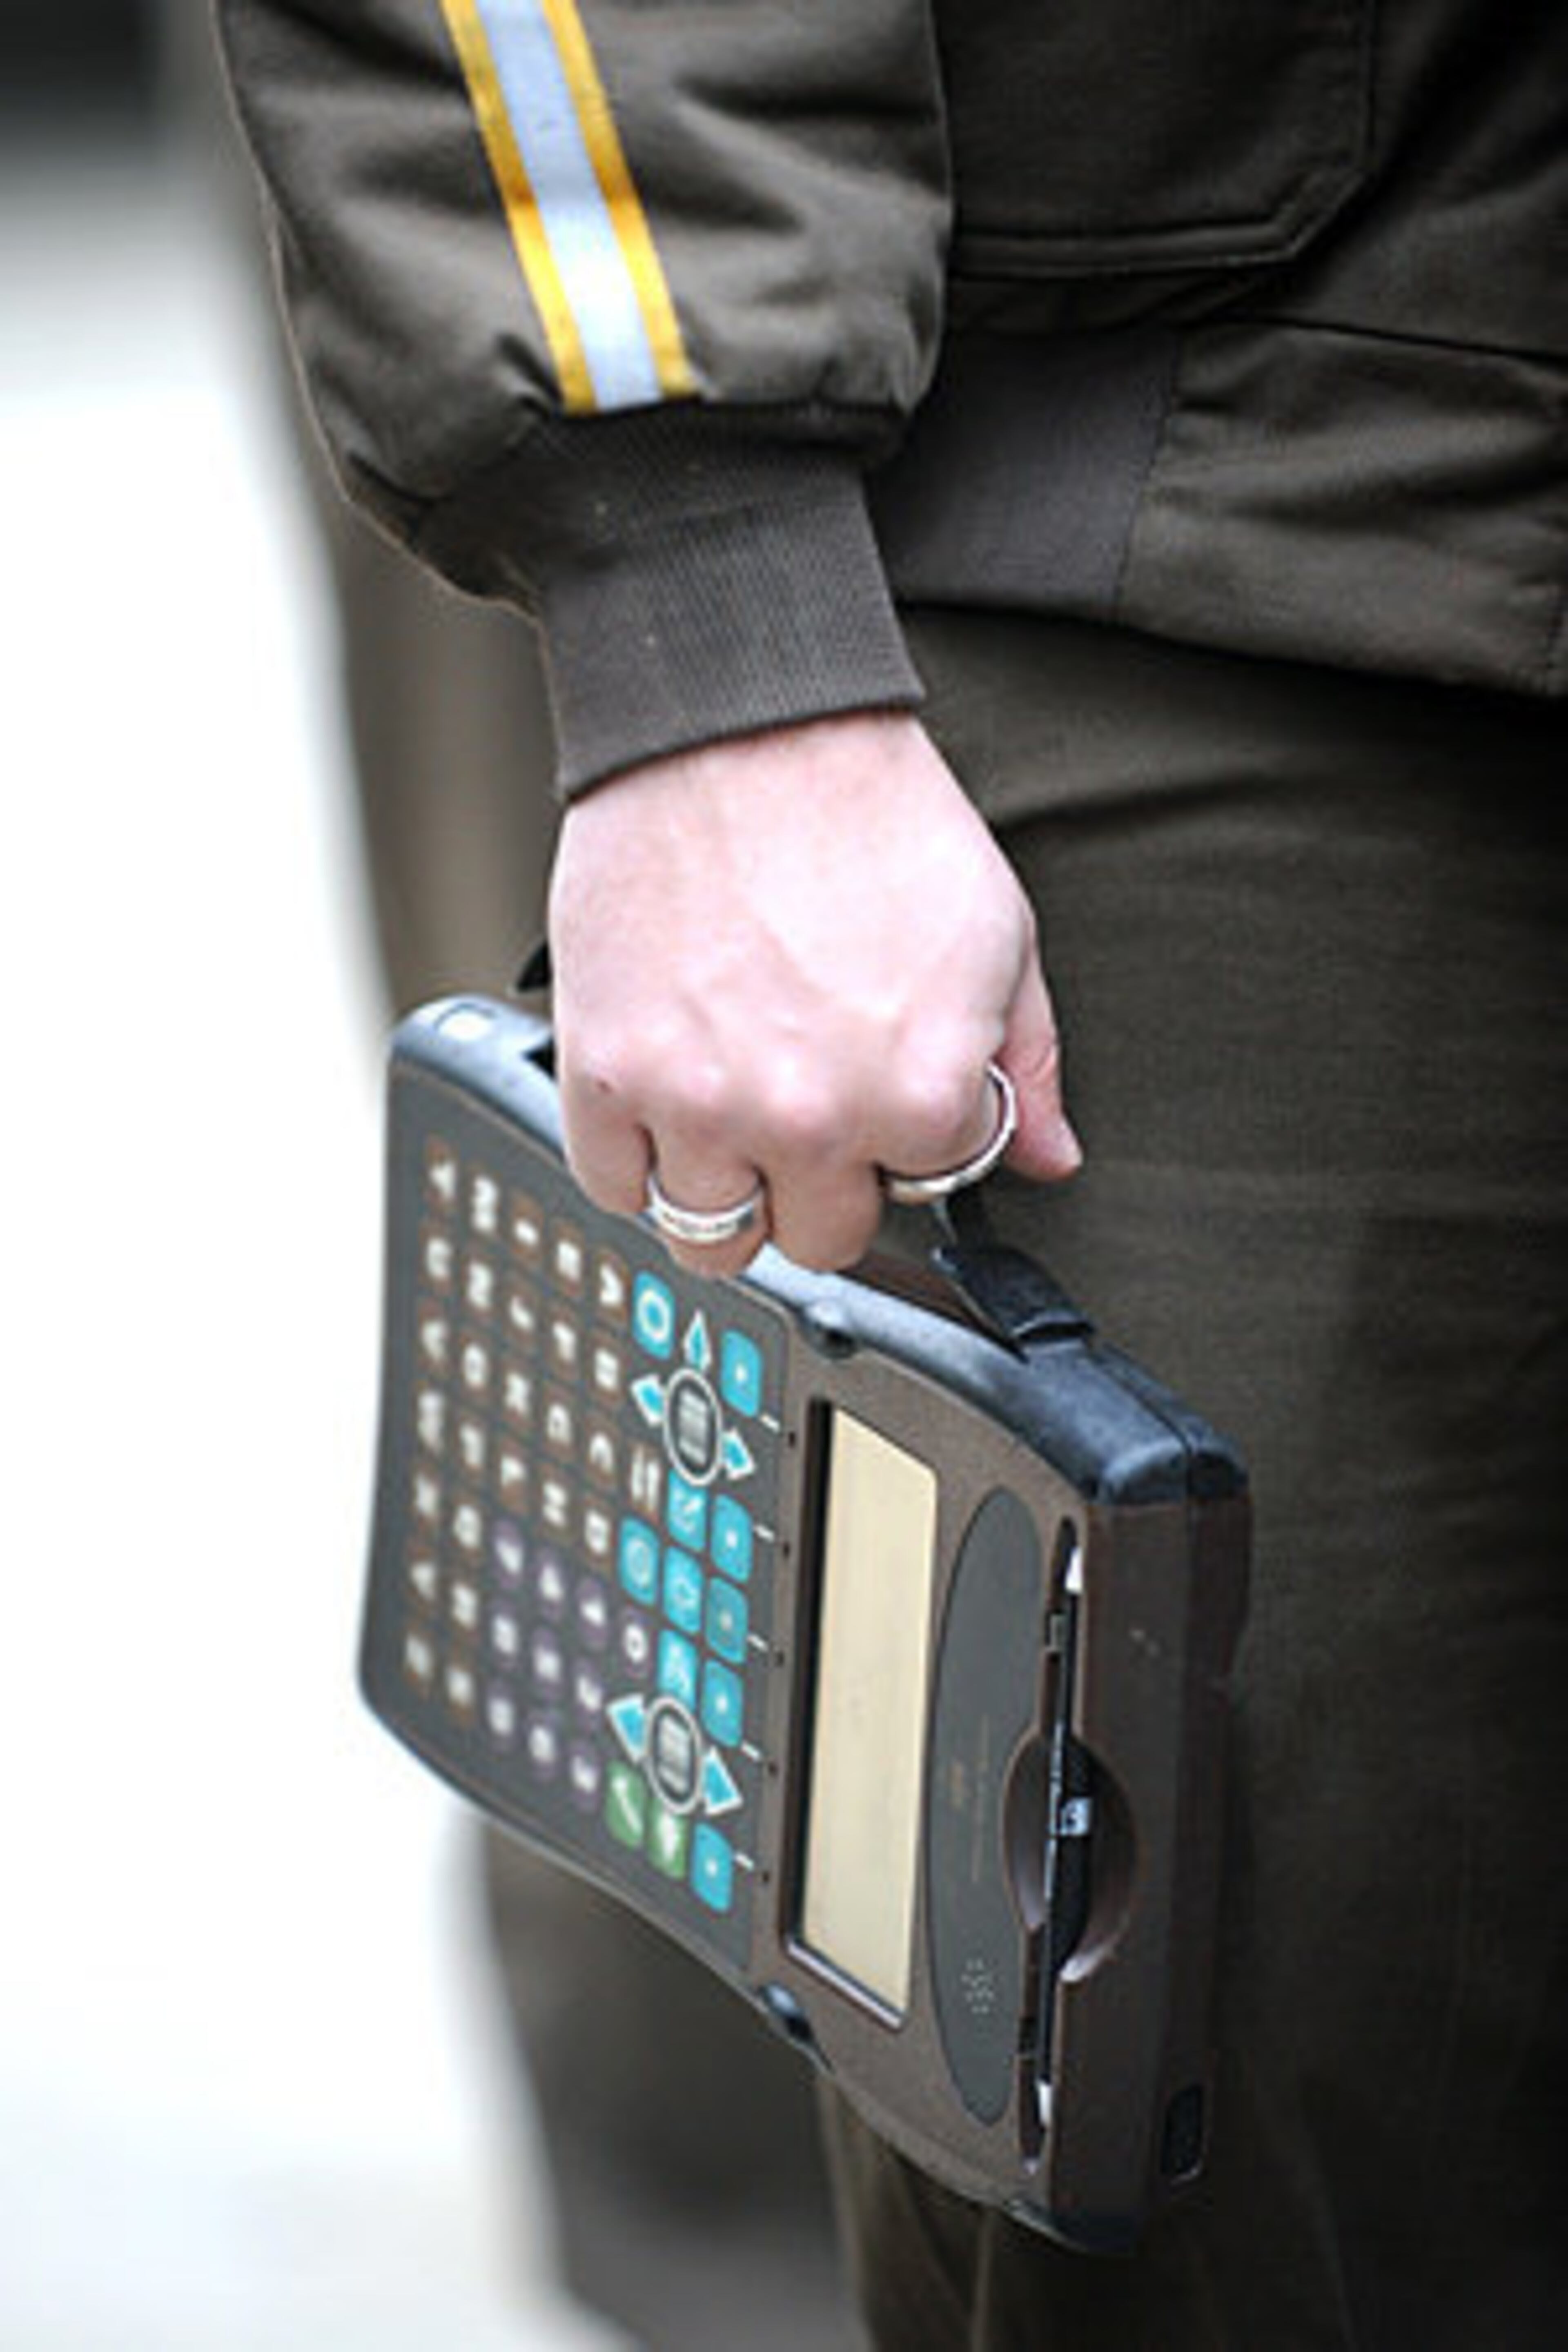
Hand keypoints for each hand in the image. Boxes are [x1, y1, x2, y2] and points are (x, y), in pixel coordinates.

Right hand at [547, 712, 1080, 1273]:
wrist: (738, 726)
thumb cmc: (864, 812)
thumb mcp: (997, 930)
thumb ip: (1027, 1064)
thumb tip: (1047, 1157)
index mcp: (917, 1097)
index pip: (925, 1188)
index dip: (911, 1133)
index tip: (886, 1084)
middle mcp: (808, 1119)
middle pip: (820, 1236)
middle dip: (823, 1179)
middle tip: (810, 1101)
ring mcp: (699, 1106)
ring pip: (712, 1236)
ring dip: (729, 1185)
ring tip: (735, 1106)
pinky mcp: (606, 1076)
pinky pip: (618, 1189)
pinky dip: (639, 1159)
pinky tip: (668, 1100)